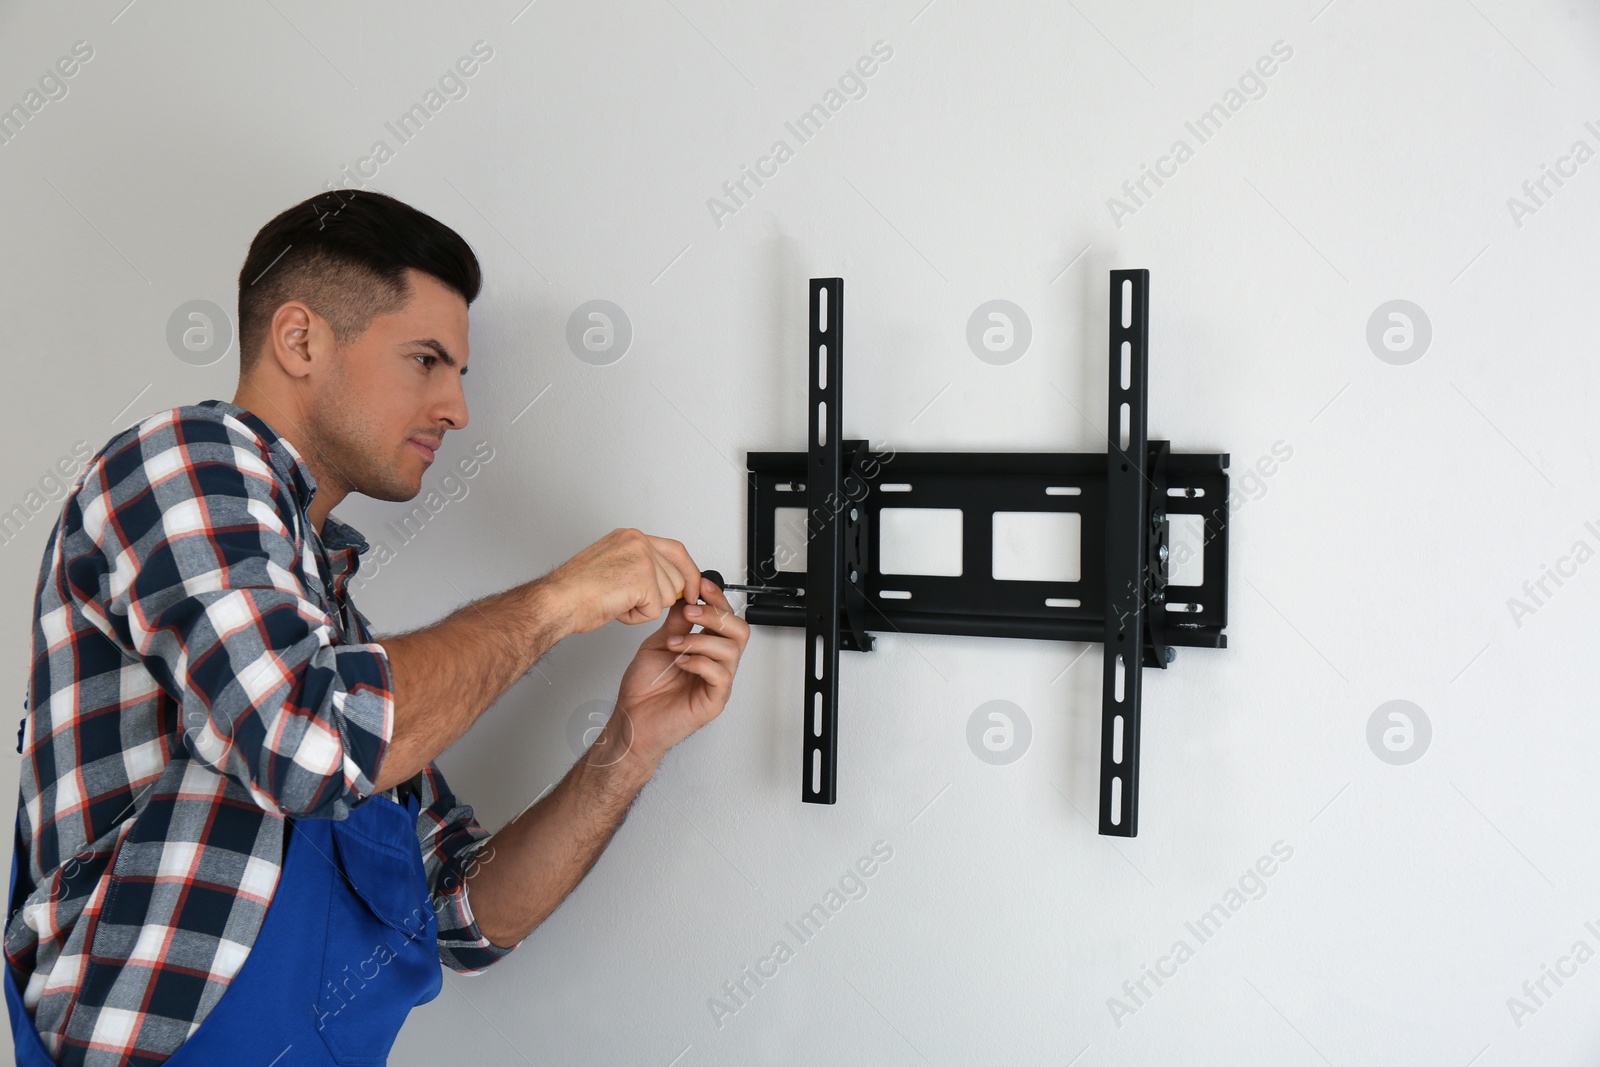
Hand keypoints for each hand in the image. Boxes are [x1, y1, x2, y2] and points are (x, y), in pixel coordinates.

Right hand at [545, 528, 701, 634]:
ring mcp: (642, 558)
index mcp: (630, 537)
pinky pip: (655, 610)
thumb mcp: (613, 566)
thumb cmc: (575, 591)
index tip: (693, 590)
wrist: (555, 601)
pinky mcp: (642, 579)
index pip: (676, 551)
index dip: (688, 573)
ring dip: (644, 608)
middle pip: (677, 577)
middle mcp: (638, 542)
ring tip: (616, 601)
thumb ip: (642, 568)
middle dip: (660, 598)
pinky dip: (636, 617)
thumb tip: (671, 582)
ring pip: (669, 595)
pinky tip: (616, 608)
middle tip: (628, 600)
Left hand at [607, 575, 749, 766]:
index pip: (725, 617)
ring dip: (701, 640)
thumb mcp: (658, 643)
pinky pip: (721, 675)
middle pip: (739, 630)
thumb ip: (676, 622)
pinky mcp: (714, 700)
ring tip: (676, 643)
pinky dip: (700, 662)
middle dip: (716, 614)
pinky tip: (681, 662)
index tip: (702, 584)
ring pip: (731, 650)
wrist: (632, 720)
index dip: (717, 598)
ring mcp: (718, 682)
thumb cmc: (645, 688)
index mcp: (707, 648)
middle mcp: (716, 663)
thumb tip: (687, 597)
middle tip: (692, 612)